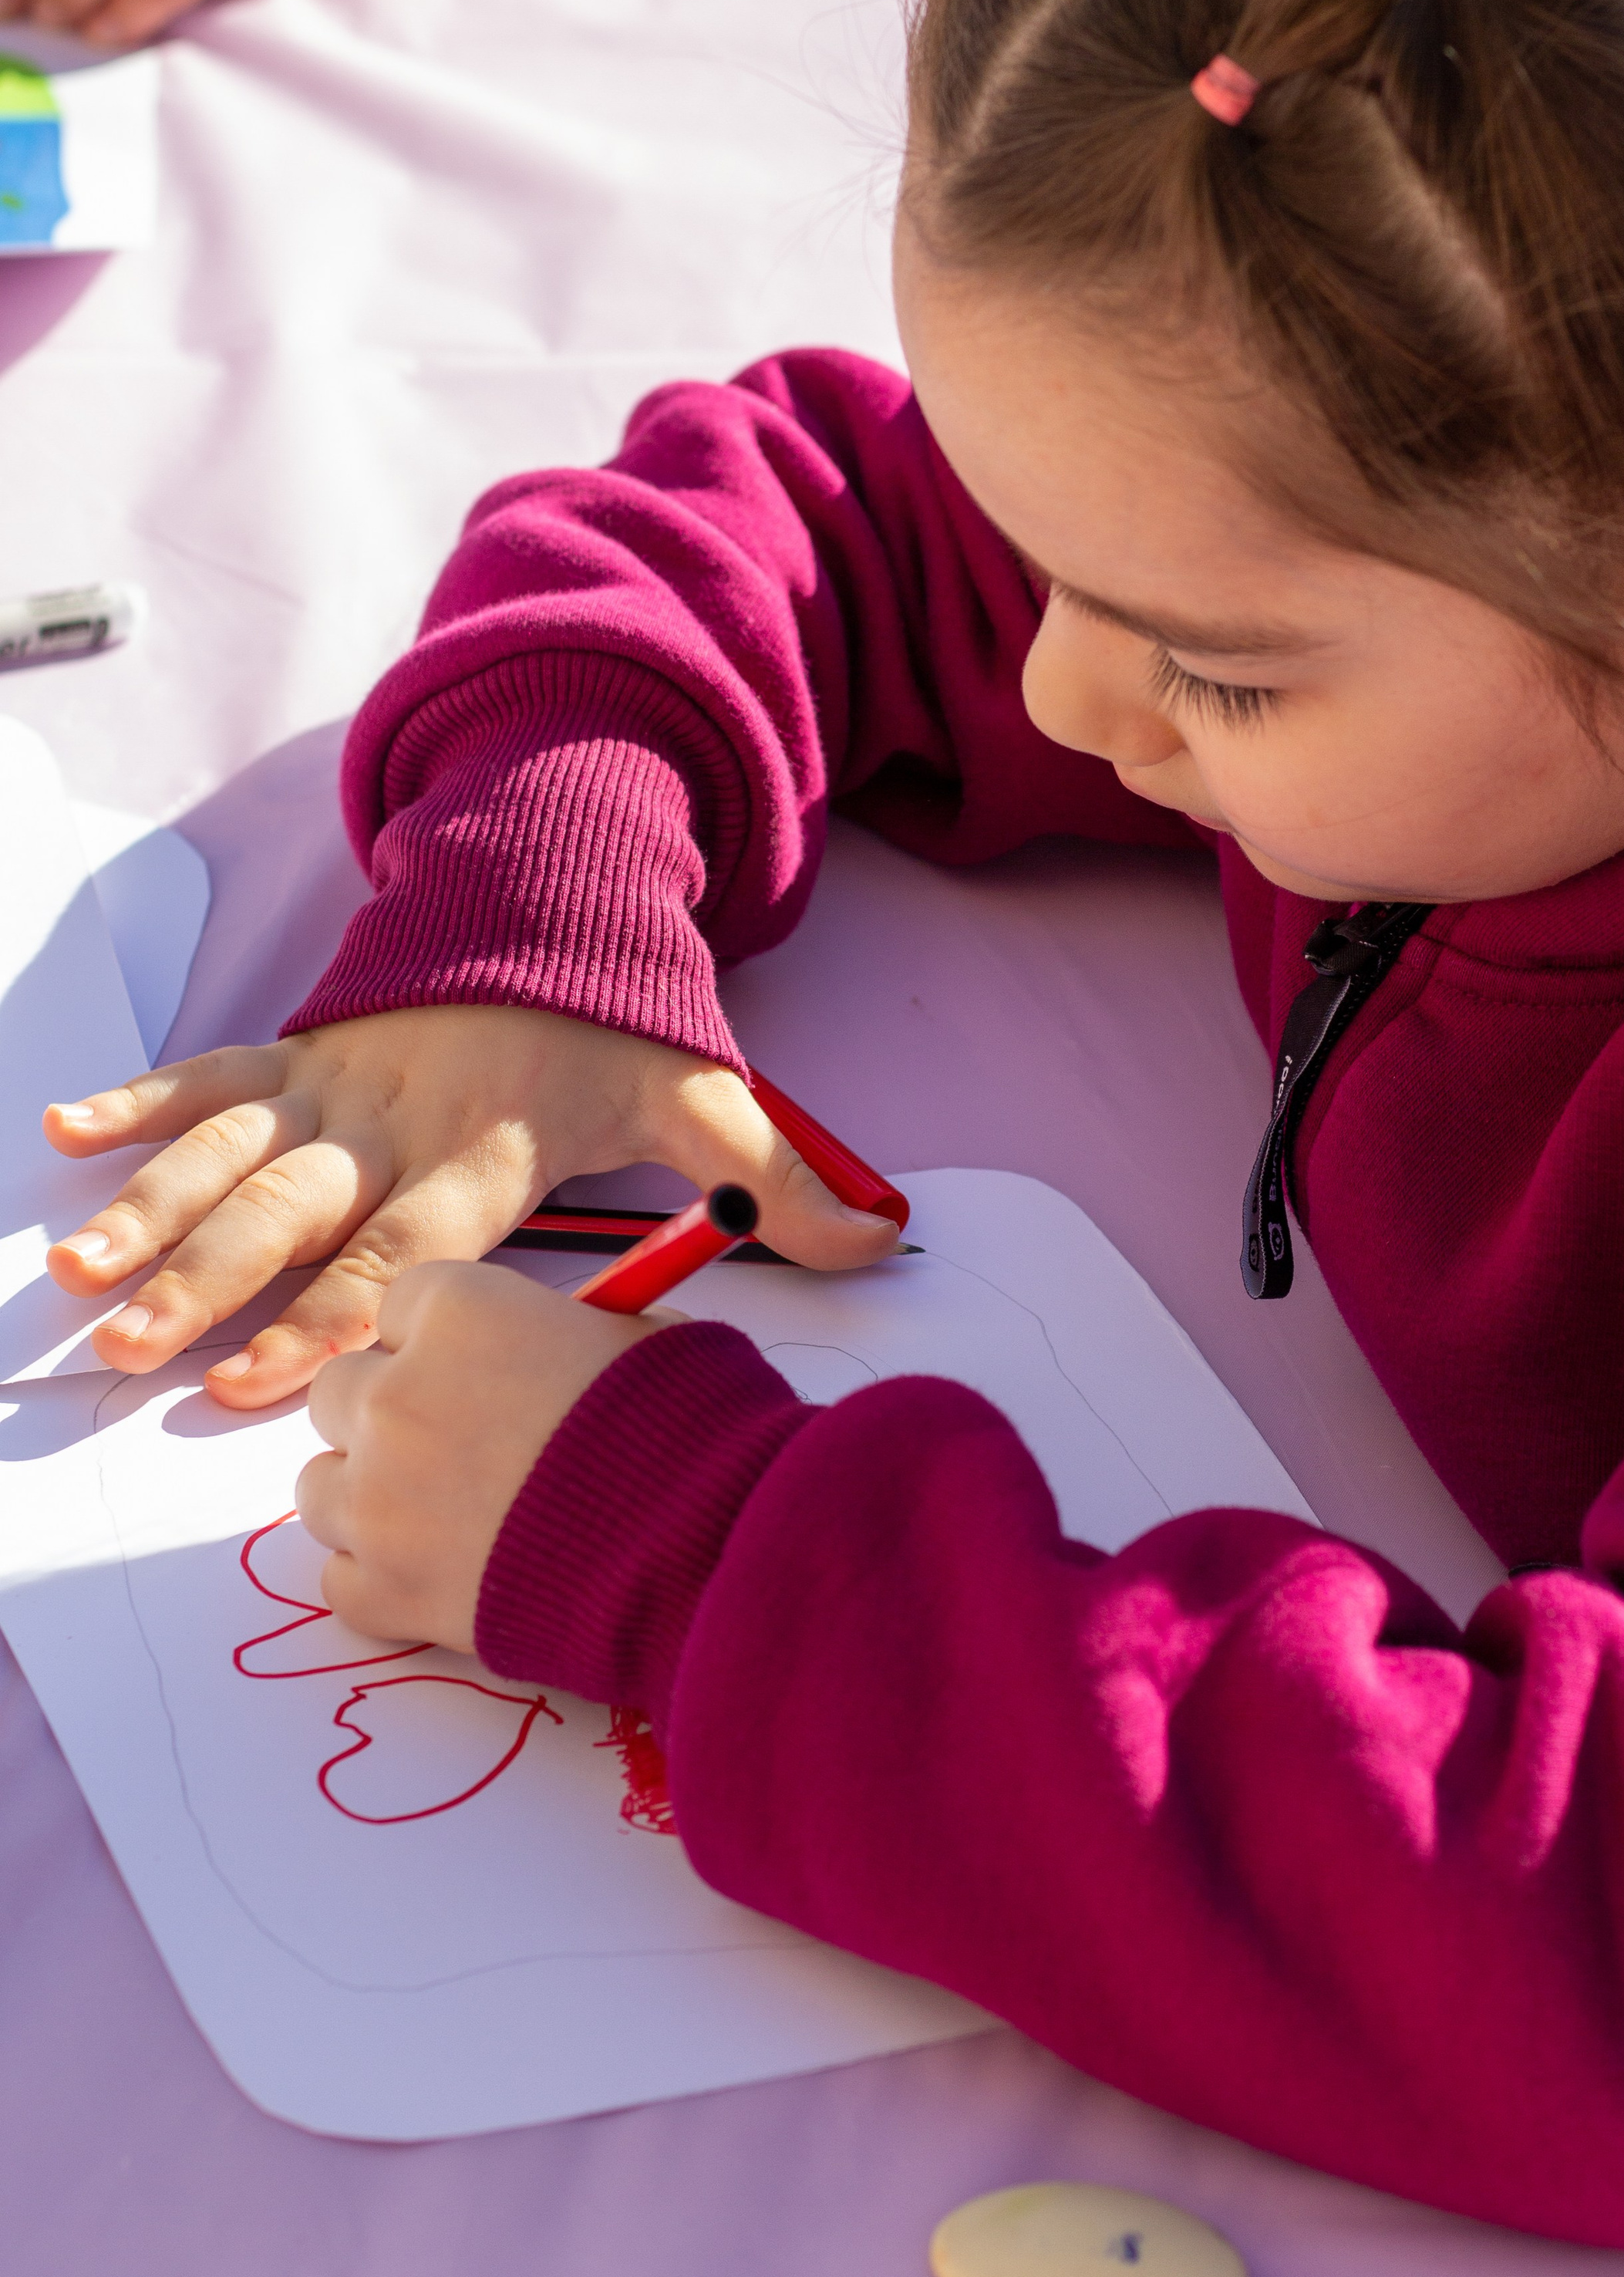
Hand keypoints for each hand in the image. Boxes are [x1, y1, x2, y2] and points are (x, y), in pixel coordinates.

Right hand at [43, 1004, 896, 1405]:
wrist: (557, 893)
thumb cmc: (623, 1022)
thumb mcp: (710, 1096)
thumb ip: (783, 1180)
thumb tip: (888, 1243)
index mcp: (488, 1143)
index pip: (407, 1248)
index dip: (338, 1316)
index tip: (269, 1383)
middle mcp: (399, 1117)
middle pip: (295, 1210)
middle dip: (211, 1282)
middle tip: (130, 1352)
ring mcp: (339, 1079)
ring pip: (234, 1149)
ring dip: (155, 1209)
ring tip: (78, 1275)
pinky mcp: (304, 1046)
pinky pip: (213, 1073)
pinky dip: (140, 1099)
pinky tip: (61, 1130)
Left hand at [299, 1259, 662, 1651]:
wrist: (696, 1551)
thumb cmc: (685, 1430)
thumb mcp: (642, 1336)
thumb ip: (574, 1330)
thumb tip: (565, 1342)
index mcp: (460, 1311)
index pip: (402, 1305)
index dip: (443, 1340)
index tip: (482, 1369)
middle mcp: (396, 1395)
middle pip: (343, 1392)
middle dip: (392, 1417)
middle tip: (463, 1448)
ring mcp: (378, 1498)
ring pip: (322, 1486)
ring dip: (372, 1498)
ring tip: (448, 1520)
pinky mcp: (381, 1589)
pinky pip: (340, 1576)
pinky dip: (383, 1580)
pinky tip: (447, 1576)